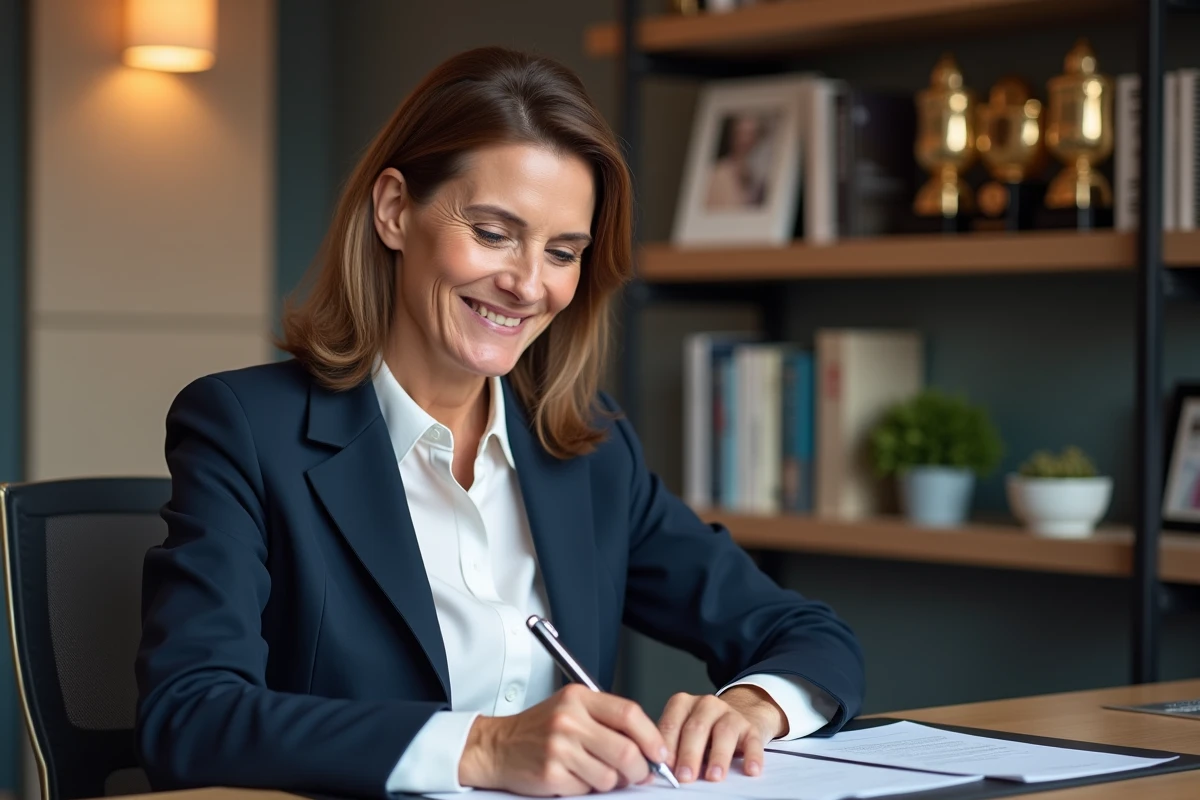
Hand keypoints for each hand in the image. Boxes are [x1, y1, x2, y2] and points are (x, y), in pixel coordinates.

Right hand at [458, 684, 668, 795]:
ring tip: (591, 770)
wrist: (497, 746)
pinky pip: (587, 789)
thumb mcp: (572, 709)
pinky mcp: (551, 774)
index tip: (659, 752)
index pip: (629, 714)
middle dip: (639, 769)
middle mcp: (569, 719)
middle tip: (638, 773)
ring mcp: (559, 747)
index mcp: (578, 698)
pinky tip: (572, 775)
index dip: (652, 737)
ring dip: (609, 781)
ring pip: (610, 776)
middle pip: (626, 750)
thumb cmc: (538, 728)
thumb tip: (648, 748)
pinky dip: (585, 787)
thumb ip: (608, 721)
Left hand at [658, 686, 786, 782]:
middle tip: (685, 776)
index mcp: (683, 704)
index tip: (664, 766)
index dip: (667, 746)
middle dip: (689, 754)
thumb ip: (671, 745)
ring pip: (724, 732)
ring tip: (714, 776)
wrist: (739, 716)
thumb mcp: (682, 732)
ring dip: (718, 756)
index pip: (671, 724)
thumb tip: (658, 769)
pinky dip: (752, 756)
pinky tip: (750, 770)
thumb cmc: (703, 731)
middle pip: (696, 728)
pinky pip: (752, 741)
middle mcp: (706, 704)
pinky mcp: (751, 727)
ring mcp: (730, 713)